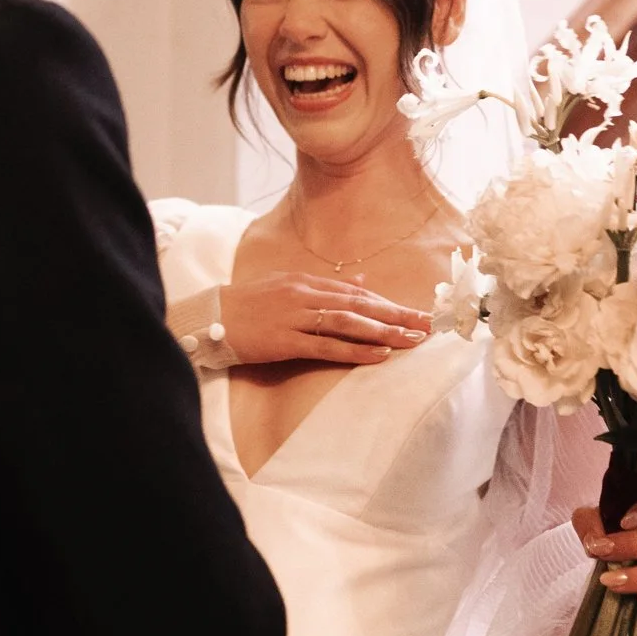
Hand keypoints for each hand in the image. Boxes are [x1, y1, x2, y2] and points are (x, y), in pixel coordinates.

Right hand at [219, 272, 430, 368]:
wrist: (208, 317)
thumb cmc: (247, 305)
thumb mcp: (286, 286)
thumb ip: (324, 286)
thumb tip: (361, 281)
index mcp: (305, 282)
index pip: (354, 292)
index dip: (387, 303)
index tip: (414, 311)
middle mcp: (304, 295)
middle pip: (359, 304)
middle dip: (396, 314)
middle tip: (428, 324)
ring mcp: (294, 317)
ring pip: (348, 323)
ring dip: (383, 331)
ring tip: (412, 339)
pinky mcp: (285, 341)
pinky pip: (326, 346)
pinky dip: (355, 350)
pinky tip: (378, 354)